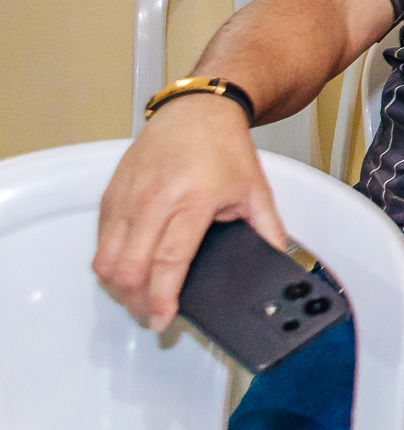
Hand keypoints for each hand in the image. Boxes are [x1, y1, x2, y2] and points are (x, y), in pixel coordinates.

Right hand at [93, 93, 285, 331]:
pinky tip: (128, 267)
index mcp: (191, 203)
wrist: (198, 110)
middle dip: (137, 303)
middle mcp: (152, 201)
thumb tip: (277, 260)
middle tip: (152, 314)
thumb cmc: (224, 147)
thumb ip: (268, 230)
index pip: (167, 263)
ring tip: (138, 296)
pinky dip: (110, 261)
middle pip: (129, 269)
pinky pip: (100, 240)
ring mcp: (127, 198)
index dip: (161, 298)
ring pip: (106, 260)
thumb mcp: (256, 190)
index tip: (163, 319)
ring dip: (118, 286)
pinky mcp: (110, 194)